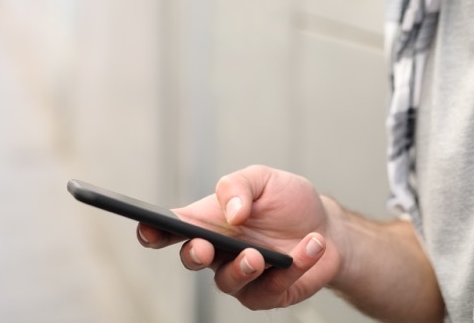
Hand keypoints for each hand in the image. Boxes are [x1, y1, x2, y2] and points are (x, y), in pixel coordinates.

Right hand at [137, 165, 339, 309]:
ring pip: (227, 282)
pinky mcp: (266, 294)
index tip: (146, 226)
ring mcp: (240, 275)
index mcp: (208, 221)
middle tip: (206, 246)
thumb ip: (239, 186)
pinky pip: (269, 289)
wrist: (327, 227)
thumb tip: (232, 213)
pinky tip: (310, 245)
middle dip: (194, 254)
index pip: (171, 227)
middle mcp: (218, 251)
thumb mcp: (263, 179)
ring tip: (260, 255)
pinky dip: (293, 266)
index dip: (152, 229)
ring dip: (242, 268)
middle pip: (191, 258)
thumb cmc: (287, 202)